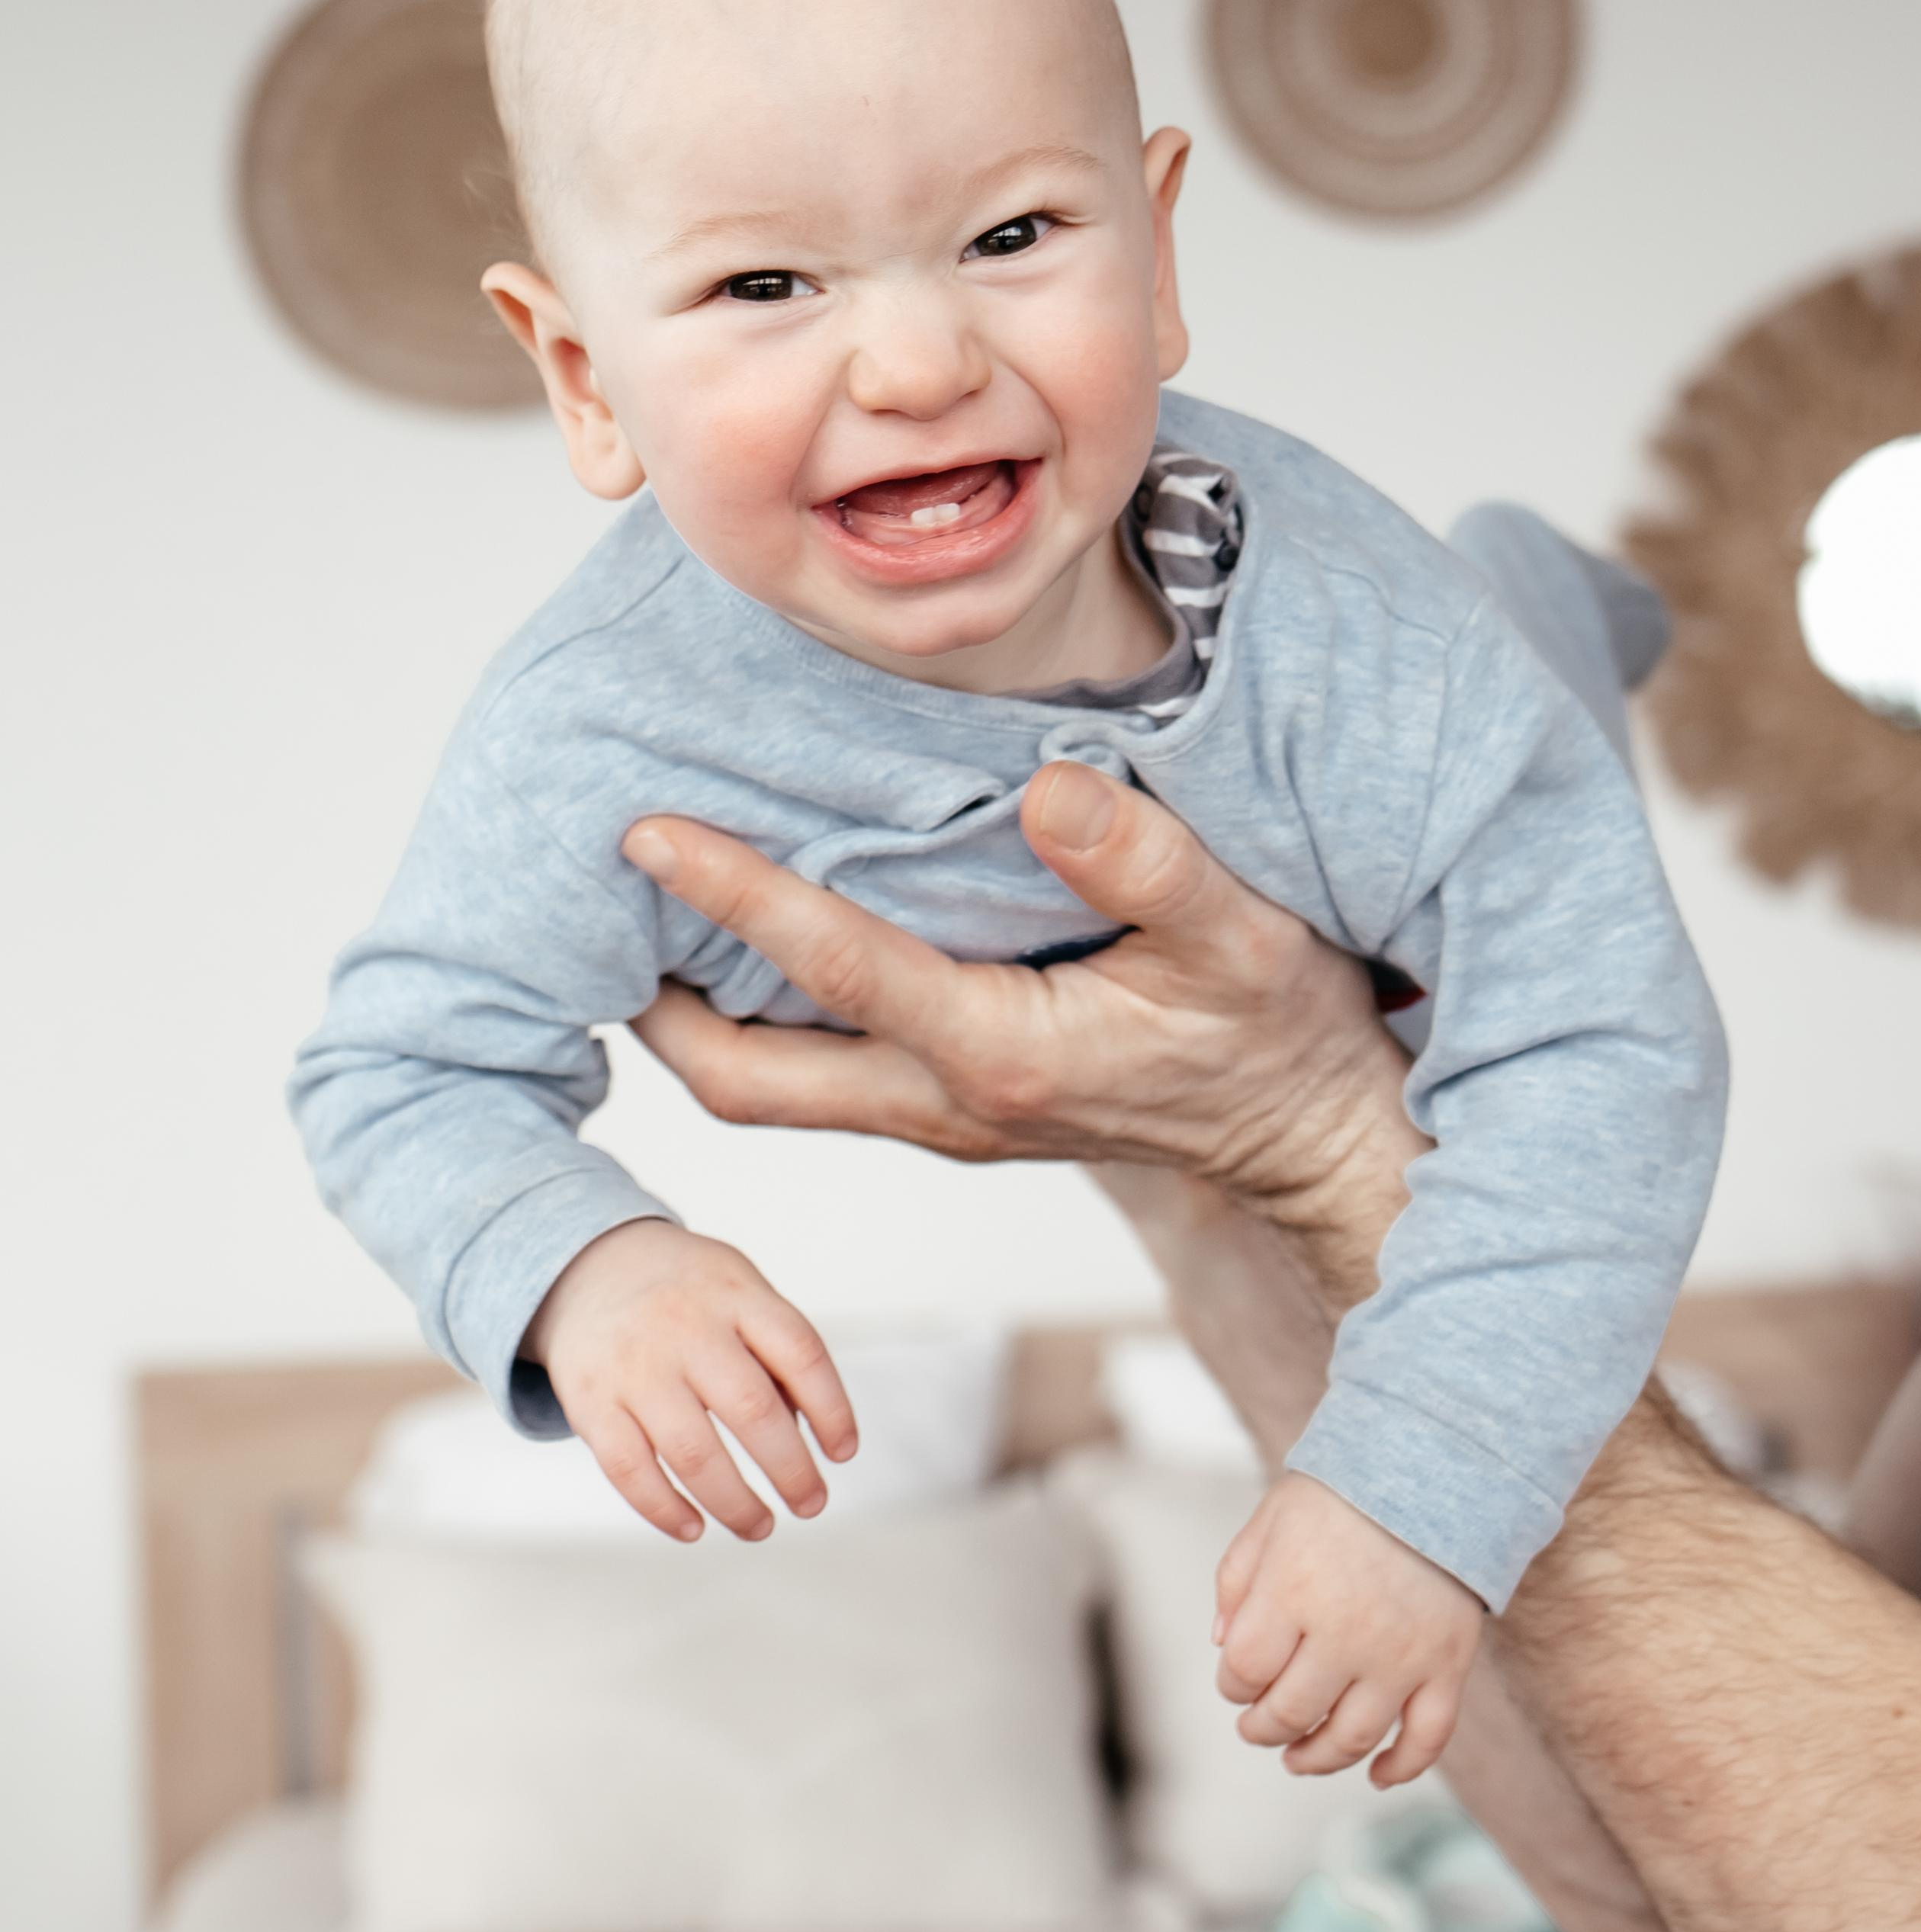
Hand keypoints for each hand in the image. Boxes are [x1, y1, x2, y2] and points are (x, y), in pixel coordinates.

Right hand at [523, 1219, 858, 1542]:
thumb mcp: (738, 1289)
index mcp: (734, 1294)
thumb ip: (774, 1351)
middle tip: (812, 1503)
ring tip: (760, 1526)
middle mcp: (685, 1326)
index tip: (843, 1452)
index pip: (801, 1353)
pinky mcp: (591, 1402)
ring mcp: (634, 1366)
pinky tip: (694, 1528)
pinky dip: (665, 1510)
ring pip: (693, 1452)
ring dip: (735, 1504)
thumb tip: (804, 1436)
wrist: (587, 1266)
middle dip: (791, 1470)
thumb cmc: (686, 1292)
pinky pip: (630, 1470)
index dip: (833, 1409)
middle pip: (752, 1409)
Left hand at [624, 762, 1418, 1300]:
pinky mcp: (965, 1112)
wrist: (1317, 1144)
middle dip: (655, 1008)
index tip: (645, 829)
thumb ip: (1147, 864)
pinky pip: (826, 1081)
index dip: (731, 894)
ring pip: (774, 1093)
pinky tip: (760, 956)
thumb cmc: (1284, 1036)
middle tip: (592, 910)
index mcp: (999, 1051)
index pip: (830, 964)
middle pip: (746, 1082)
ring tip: (642, 928)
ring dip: (697, 1026)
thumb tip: (1047, 786)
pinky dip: (767, 1027)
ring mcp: (949, 1119)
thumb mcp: (1243, 936)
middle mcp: (949, 1101)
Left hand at [1213, 1472, 1483, 1787]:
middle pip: (1291, 1712)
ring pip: (1351, 1738)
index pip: (1244, 1669)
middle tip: (1255, 1728)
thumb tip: (1221, 1645)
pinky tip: (1374, 1774)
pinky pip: (1427, 1739)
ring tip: (1297, 1758)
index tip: (1235, 1682)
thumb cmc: (1343, 1492)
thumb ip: (1237, 1579)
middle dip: (1262, 1728)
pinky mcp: (1446, 1665)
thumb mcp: (1272, 1517)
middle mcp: (1345, 1631)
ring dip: (1317, 1759)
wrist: (1434, 1468)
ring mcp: (1400, 1655)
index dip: (1232, 1685)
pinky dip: (1400, 1768)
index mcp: (1293, 1589)